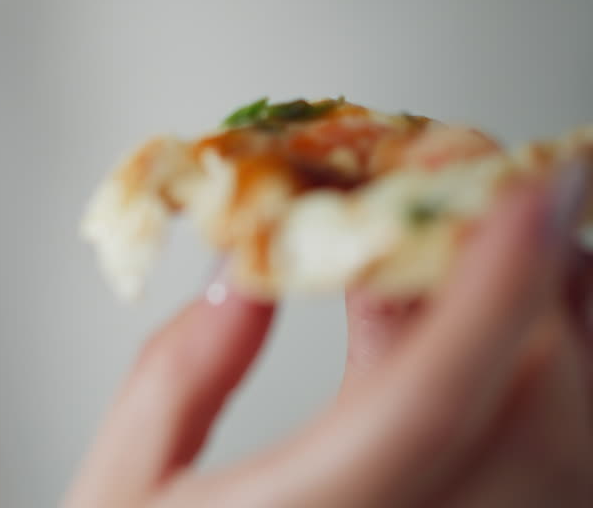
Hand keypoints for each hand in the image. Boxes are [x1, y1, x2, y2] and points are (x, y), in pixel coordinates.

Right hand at [65, 164, 592, 507]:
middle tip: (502, 195)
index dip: (488, 289)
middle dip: (542, 287)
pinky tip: (484, 348)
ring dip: (560, 336)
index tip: (523, 188)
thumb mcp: (119, 486)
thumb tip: (247, 274)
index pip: (423, 403)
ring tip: (505, 260)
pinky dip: (544, 395)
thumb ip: (181, 373)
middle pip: (540, 423)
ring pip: (571, 458)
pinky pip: (549, 483)